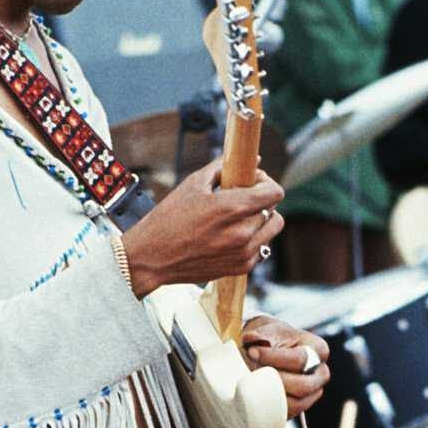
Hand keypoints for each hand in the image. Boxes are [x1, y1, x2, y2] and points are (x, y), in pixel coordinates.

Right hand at [123, 162, 283, 296]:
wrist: (152, 257)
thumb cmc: (169, 218)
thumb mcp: (194, 184)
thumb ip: (225, 168)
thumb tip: (252, 159)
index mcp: (232, 207)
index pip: (274, 192)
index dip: (266, 182)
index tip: (253, 181)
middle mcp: (242, 232)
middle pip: (274, 210)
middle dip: (262, 200)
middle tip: (243, 198)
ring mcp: (243, 253)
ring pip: (271, 230)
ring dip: (261, 220)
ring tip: (239, 218)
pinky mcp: (241, 268)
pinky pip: (261, 248)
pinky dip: (252, 240)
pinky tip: (231, 235)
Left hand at [241, 315, 329, 419]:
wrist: (269, 350)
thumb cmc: (272, 339)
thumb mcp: (268, 330)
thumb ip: (261, 334)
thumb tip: (251, 339)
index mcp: (318, 350)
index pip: (299, 359)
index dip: (273, 357)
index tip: (251, 351)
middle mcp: (321, 373)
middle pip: (302, 385)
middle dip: (273, 380)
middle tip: (251, 370)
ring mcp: (313, 393)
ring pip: (296, 403)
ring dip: (272, 395)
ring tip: (253, 382)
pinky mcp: (300, 406)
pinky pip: (288, 414)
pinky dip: (271, 406)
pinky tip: (257, 394)